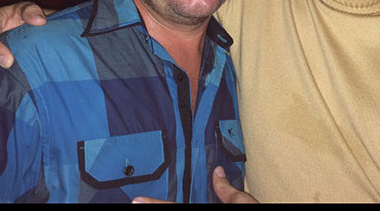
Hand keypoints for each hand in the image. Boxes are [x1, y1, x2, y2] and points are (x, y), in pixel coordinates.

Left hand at [130, 168, 256, 202]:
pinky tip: (165, 205)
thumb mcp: (243, 203)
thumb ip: (227, 190)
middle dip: (155, 208)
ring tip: (149, 204)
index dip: (154, 205)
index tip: (137, 201)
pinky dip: (172, 209)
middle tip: (137, 203)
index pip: (174, 209)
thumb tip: (218, 172)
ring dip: (163, 209)